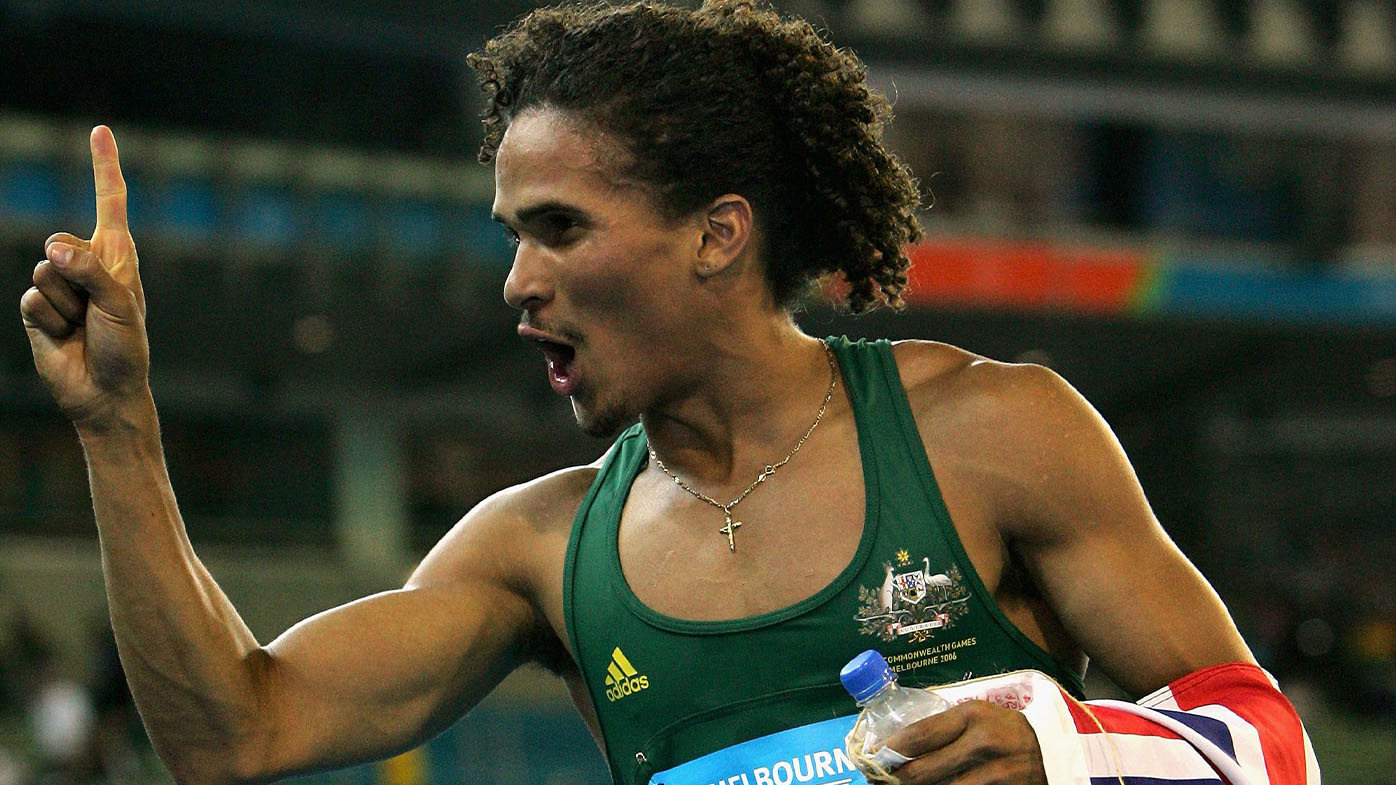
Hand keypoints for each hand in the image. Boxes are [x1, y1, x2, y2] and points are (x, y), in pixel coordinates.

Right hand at [20, 126, 150, 427]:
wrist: (106, 391)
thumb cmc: (126, 347)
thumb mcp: (120, 304)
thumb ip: (89, 271)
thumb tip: (51, 246)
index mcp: (117, 255)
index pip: (109, 202)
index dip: (103, 166)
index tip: (100, 130)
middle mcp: (86, 263)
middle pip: (62, 242)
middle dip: (78, 276)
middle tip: (97, 309)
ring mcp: (60, 285)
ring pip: (44, 273)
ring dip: (67, 304)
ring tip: (85, 326)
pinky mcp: (38, 309)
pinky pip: (32, 300)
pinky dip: (51, 321)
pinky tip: (66, 337)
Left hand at [881, 700, 1045, 784]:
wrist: (1055, 754)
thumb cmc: (1005, 732)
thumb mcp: (979, 718)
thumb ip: (945, 728)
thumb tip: (894, 748)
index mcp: (972, 714)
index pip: (918, 735)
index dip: (889, 751)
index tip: (871, 758)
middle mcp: (984, 741)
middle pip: (922, 770)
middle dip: (895, 779)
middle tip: (880, 781)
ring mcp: (997, 772)